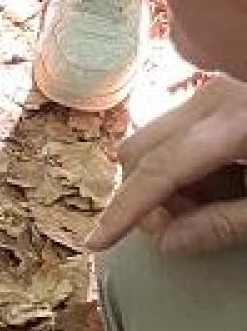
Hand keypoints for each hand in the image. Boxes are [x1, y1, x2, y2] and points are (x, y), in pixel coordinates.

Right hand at [87, 75, 246, 255]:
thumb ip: (226, 224)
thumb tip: (169, 244)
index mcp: (234, 121)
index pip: (160, 171)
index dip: (126, 211)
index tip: (96, 242)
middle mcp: (215, 94)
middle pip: (140, 149)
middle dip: (146, 195)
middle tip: (182, 228)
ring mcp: (217, 86)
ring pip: (152, 138)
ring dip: (164, 180)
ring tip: (210, 203)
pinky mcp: (223, 89)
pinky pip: (176, 128)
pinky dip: (183, 162)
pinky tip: (221, 179)